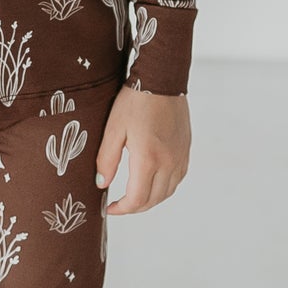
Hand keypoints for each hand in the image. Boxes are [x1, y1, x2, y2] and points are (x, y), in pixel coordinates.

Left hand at [95, 82, 189, 213]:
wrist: (162, 79)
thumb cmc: (136, 100)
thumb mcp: (114, 128)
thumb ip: (107, 159)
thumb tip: (101, 184)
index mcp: (149, 159)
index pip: (137, 199)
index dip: (121, 209)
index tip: (109, 207)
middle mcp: (169, 162)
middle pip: (153, 200)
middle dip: (134, 207)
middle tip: (119, 205)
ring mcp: (180, 156)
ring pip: (167, 192)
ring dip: (150, 199)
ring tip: (134, 196)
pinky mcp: (185, 149)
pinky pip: (177, 179)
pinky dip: (164, 187)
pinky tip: (152, 181)